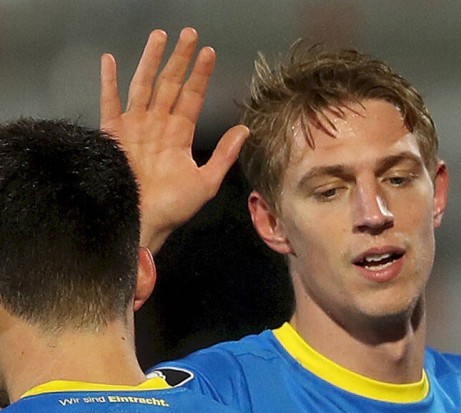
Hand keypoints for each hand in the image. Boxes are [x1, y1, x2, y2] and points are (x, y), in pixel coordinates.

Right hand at [100, 27, 248, 252]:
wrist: (143, 222)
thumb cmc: (173, 207)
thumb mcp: (206, 181)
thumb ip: (224, 154)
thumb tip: (245, 129)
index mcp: (178, 135)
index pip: (191, 97)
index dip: (200, 75)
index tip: (209, 53)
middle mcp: (157, 125)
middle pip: (169, 84)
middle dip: (179, 58)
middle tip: (189, 33)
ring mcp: (135, 127)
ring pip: (144, 85)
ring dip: (151, 61)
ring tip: (160, 36)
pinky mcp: (113, 134)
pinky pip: (110, 102)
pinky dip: (108, 81)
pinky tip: (110, 60)